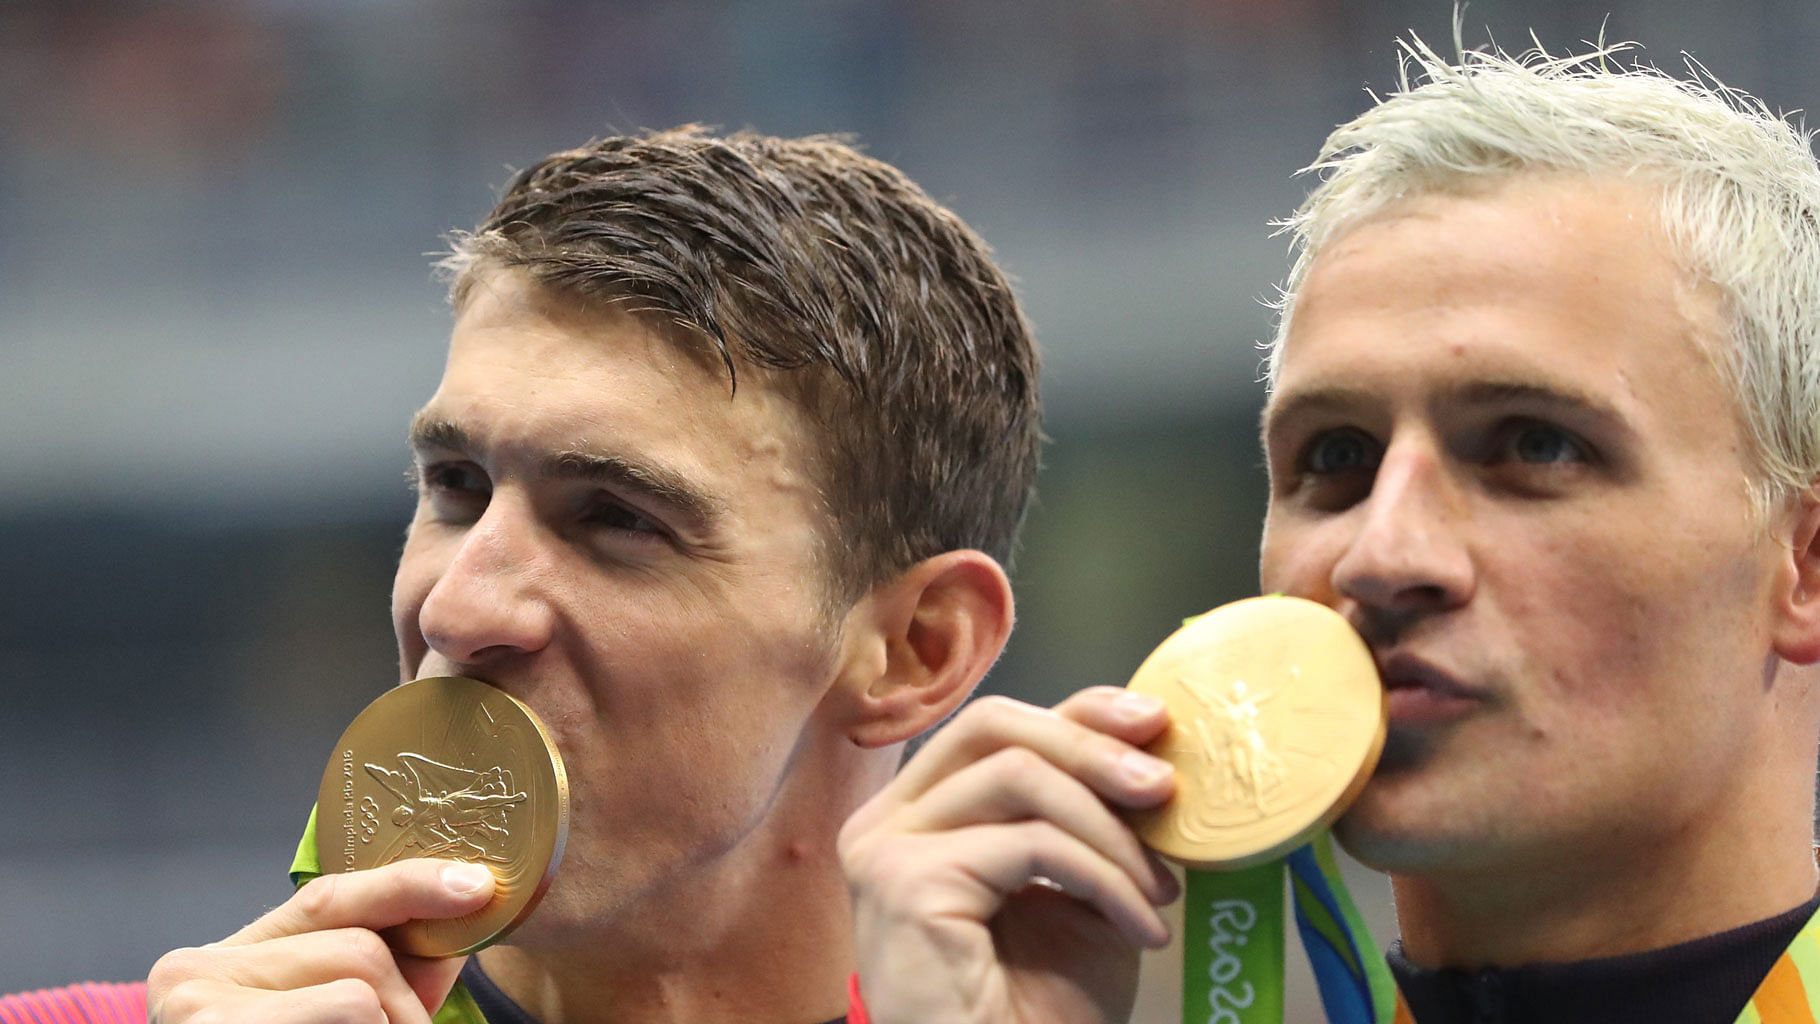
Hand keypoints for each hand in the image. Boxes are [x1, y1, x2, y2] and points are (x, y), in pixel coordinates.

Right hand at [148, 858, 495, 1023]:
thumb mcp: (322, 1007)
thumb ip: (383, 963)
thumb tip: (465, 906)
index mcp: (221, 956)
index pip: (331, 898)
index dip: (412, 885)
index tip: (477, 886)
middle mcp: (193, 977)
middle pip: (359, 955)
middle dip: (406, 1007)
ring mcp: (199, 1018)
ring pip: (358, 1001)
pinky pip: (350, 1023)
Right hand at [839, 687, 1180, 1023]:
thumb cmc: (1037, 1011)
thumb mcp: (1078, 886)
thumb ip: (1089, 811)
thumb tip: (1147, 735)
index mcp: (919, 813)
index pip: (997, 728)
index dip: (1080, 712)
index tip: (1155, 723)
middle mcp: (888, 821)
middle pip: (995, 727)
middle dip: (1092, 746)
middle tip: (1165, 788)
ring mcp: (886, 849)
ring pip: (1019, 777)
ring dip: (1110, 830)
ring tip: (1161, 892)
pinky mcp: (907, 884)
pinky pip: (1031, 844)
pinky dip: (1104, 878)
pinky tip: (1141, 928)